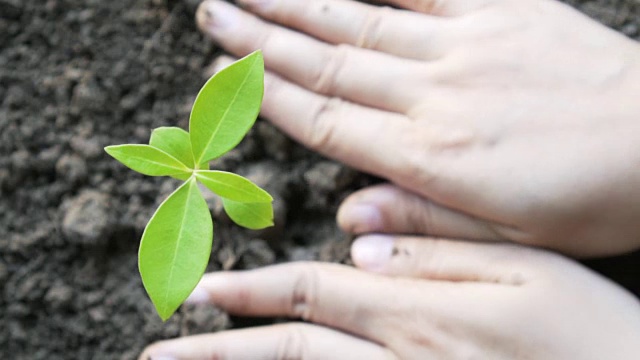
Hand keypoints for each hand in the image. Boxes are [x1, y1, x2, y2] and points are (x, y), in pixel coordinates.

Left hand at [138, 236, 639, 358]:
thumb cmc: (591, 335)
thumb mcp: (529, 271)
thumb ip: (438, 250)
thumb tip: (357, 238)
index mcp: (419, 313)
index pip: (312, 293)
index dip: (251, 291)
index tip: (201, 293)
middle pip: (288, 352)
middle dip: (218, 353)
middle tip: (159, 358)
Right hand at [195, 0, 639, 256]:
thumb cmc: (587, 200)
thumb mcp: (503, 237)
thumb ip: (420, 219)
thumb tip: (349, 220)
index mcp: (429, 157)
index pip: (324, 120)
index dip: (266, 93)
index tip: (223, 71)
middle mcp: (433, 95)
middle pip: (327, 63)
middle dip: (261, 38)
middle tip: (211, 12)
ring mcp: (465, 46)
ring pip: (361, 19)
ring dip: (299, 1)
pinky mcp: (502, 12)